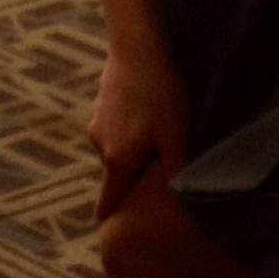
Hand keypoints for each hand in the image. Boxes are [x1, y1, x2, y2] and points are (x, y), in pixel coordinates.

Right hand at [88, 43, 189, 221]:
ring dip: (133, 150)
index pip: (108, 198)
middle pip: (117, 173)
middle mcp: (101, 145)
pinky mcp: (101, 104)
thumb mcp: (176, 136)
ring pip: (117, 148)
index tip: (106, 228)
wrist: (138, 49)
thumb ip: (176, 170)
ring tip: (158, 139)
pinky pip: (116, 128)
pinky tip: (148, 114)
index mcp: (118, 159)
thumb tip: (181, 201)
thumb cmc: (162, 95)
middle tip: (153, 180)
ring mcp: (97, 123)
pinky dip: (130, 130)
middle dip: (132, 179)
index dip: (109, 215)